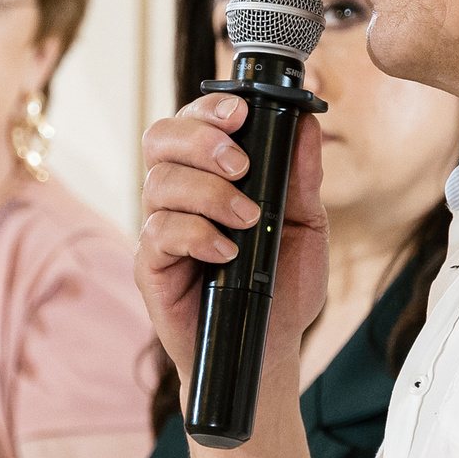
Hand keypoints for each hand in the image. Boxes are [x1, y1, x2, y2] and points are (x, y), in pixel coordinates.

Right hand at [135, 94, 326, 383]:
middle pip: (160, 138)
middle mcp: (179, 195)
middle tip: (239, 164)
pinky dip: (196, 235)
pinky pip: (158, 233)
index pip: (191, 123)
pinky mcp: (152, 267)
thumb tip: (307, 123)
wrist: (268, 348)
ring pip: (160, 183)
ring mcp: (161, 229)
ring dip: (208, 194)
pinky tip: (226, 253)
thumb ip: (303, 177)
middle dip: (199, 139)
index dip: (208, 109)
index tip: (239, 112)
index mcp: (210, 175)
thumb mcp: (306, 225)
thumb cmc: (281, 286)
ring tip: (247, 220)